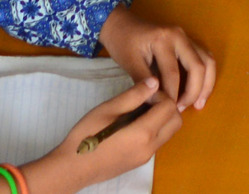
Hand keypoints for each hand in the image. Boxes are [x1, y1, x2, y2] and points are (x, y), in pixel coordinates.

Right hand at [19, 78, 183, 193]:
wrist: (73, 168)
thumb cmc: (87, 135)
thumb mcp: (108, 109)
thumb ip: (133, 96)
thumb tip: (155, 81)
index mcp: (143, 133)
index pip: (170, 108)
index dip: (161, 95)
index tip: (144, 93)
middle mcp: (150, 147)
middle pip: (176, 122)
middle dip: (167, 107)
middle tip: (146, 100)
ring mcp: (146, 157)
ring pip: (168, 133)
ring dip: (162, 119)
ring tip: (139, 110)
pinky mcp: (140, 162)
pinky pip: (158, 142)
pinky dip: (155, 130)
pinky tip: (133, 124)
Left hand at [96, 9, 218, 109]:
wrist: (121, 24)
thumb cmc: (122, 43)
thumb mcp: (129, 62)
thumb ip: (144, 82)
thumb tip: (159, 104)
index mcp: (163, 39)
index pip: (173, 73)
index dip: (171, 96)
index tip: (165, 112)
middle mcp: (180, 35)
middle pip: (197, 66)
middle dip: (193, 92)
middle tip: (181, 110)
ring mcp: (186, 37)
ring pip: (207, 61)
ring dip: (206, 85)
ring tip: (198, 105)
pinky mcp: (188, 42)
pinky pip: (205, 58)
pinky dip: (206, 76)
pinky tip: (200, 92)